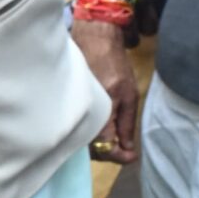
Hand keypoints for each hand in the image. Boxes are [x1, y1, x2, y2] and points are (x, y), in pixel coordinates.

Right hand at [73, 16, 140, 164]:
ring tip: (114, 140)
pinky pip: (78, 127)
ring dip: (99, 145)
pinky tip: (100, 129)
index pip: (106, 146)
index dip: (119, 156)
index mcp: (102, 108)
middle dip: (108, 153)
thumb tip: (128, 148)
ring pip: (84, 140)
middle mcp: (84, 111)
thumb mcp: (129, 93)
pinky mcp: (68, 103)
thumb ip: (128, 122)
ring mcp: (73, 108)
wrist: (92, 39)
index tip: (131, 157)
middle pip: (91, 148)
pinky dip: (90, 133)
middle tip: (123, 150)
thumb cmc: (115, 63)